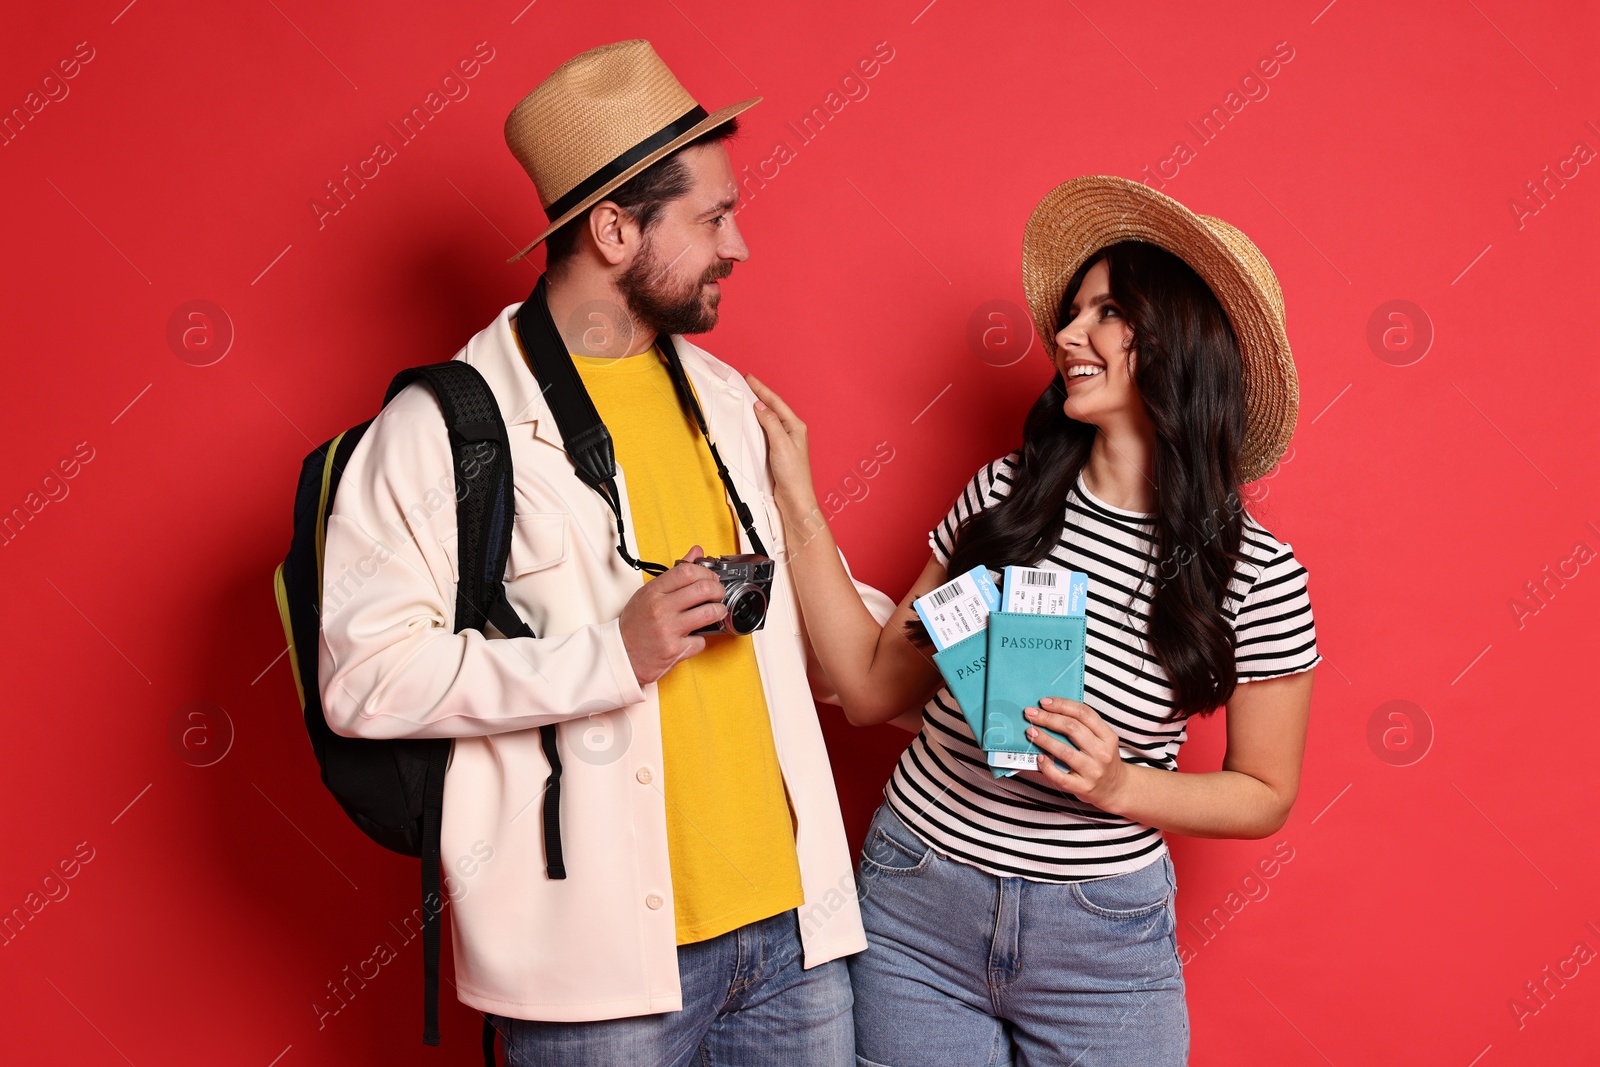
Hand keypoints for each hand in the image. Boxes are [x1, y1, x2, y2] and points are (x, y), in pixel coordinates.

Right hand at [618, 545, 726, 685]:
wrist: (622, 654)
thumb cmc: (635, 624)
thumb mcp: (649, 593)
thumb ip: (674, 574)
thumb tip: (696, 552)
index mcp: (653, 592)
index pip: (687, 571)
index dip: (706, 573)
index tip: (710, 578)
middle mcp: (660, 609)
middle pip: (702, 589)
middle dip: (718, 590)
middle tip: (718, 594)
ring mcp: (668, 629)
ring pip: (708, 613)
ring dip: (719, 611)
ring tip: (717, 611)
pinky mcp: (674, 650)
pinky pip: (701, 640)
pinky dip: (702, 638)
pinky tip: (696, 636)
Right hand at [745, 373, 817, 516]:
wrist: (795, 498)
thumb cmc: (793, 474)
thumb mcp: (781, 444)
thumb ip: (770, 423)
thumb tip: (760, 406)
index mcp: (796, 426)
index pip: (776, 402)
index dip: (762, 389)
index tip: (749, 378)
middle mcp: (792, 431)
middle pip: (773, 407)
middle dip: (760, 394)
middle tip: (746, 382)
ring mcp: (785, 441)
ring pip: (769, 418)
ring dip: (759, 407)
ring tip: (747, 396)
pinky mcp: (778, 451)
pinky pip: (766, 430)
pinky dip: (758, 422)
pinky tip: (751, 421)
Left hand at [1025, 698, 1128, 811]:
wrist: (1116, 789)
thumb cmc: (1103, 759)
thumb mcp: (1103, 740)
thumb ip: (1084, 726)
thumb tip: (1051, 711)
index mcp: (1108, 736)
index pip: (1084, 713)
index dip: (1062, 705)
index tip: (1044, 702)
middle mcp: (1102, 753)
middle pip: (1072, 728)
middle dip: (1048, 718)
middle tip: (1031, 714)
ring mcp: (1093, 771)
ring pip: (1064, 751)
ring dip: (1044, 739)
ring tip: (1030, 731)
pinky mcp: (1082, 787)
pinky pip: (1060, 776)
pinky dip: (1047, 766)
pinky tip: (1039, 757)